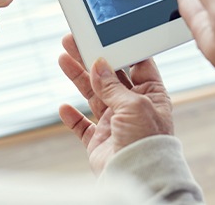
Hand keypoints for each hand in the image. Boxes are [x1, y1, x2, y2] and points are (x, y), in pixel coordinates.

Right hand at [58, 34, 172, 173]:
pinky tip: (64, 106)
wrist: (138, 177)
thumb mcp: (134, 105)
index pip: (136, 64)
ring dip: (78, 77)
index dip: (120, 50)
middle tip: (75, 41)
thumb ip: (113, 85)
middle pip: (109, 75)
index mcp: (150, 94)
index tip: (105, 36)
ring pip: (93, 94)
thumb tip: (98, 65)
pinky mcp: (100, 140)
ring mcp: (115, 122)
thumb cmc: (147, 140)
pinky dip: (72, 117)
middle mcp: (132, 105)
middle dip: (91, 58)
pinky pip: (82, 125)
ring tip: (63, 58)